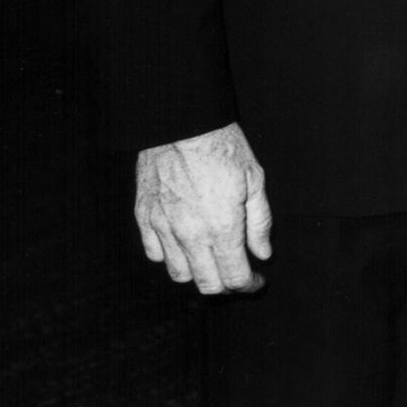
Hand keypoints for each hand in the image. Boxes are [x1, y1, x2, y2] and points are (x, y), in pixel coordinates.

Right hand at [134, 121, 272, 294]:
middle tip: (236, 273)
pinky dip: (169, 256)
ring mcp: (163, 226)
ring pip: (179, 273)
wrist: (181, 121)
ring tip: (210, 259)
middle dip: (225, 285)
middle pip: (207, 284)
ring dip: (197, 273)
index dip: (248, 285)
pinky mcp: (144, 216)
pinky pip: (154, 253)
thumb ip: (259, 222)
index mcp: (222, 226)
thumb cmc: (220, 145)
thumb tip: (261, 253)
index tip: (256, 280)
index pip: (234, 277)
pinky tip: (183, 244)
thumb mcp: (254, 179)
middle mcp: (190, 233)